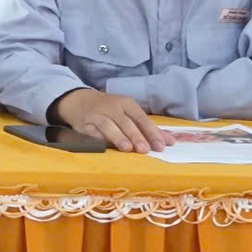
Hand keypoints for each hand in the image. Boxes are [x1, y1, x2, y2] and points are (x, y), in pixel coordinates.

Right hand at [51, 88, 173, 152]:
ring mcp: (96, 114)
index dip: (151, 132)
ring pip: (108, 125)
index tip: (160, 146)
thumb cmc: (111, 110)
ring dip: (118, 137)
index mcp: (126, 103)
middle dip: (136, 136)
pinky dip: (100, 139)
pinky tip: (107, 147)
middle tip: (145, 150)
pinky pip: (92, 131)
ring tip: (127, 149)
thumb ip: (149, 128)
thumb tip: (171, 142)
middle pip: (125, 122)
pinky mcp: (84, 124)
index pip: (141, 118)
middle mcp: (111, 107)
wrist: (80, 101)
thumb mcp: (129, 113)